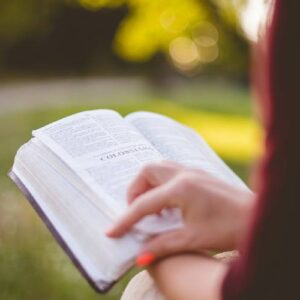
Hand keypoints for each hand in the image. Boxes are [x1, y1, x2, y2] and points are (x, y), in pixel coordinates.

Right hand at [107, 161, 253, 257]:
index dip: (125, 219)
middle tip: (135, 211)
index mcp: (181, 189)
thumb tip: (140, 257)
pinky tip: (167, 202)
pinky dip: (161, 183)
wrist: (256, 217)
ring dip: (148, 184)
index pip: (143, 203)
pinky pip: (171, 171)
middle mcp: (184, 174)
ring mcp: (192, 171)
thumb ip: (163, 245)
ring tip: (150, 206)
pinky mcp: (198, 174)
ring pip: (159, 167)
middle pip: (147, 171)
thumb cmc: (229, 228)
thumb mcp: (193, 239)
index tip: (111, 231)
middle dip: (135, 190)